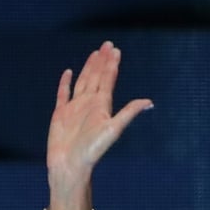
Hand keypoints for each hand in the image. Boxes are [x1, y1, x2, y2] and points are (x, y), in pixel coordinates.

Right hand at [47, 41, 152, 209]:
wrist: (70, 165)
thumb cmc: (92, 150)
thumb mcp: (113, 129)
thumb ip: (129, 112)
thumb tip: (149, 102)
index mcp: (102, 105)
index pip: (108, 80)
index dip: (112, 64)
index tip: (116, 50)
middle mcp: (89, 104)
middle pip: (97, 77)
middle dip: (102, 61)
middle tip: (108, 44)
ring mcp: (75, 108)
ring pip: (83, 82)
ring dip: (89, 68)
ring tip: (94, 54)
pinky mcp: (60, 114)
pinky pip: (63, 94)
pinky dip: (65, 83)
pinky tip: (69, 73)